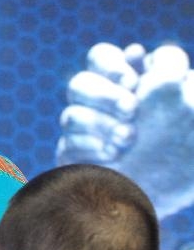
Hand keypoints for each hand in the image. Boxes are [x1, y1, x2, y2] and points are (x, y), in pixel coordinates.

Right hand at [56, 42, 193, 218]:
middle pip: (79, 83)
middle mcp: (103, 109)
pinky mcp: (73, 158)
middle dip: (104, 96)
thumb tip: (136, 51)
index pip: (101, 58)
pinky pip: (66, 144)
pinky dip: (91, 149)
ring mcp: (85, 135)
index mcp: (130, 87)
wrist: (161, 198)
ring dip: (100, 125)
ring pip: (70, 114)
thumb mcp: (186, 104)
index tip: (132, 81)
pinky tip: (113, 158)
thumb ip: (167, 67)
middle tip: (132, 112)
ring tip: (127, 142)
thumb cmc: (182, 152)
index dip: (110, 65)